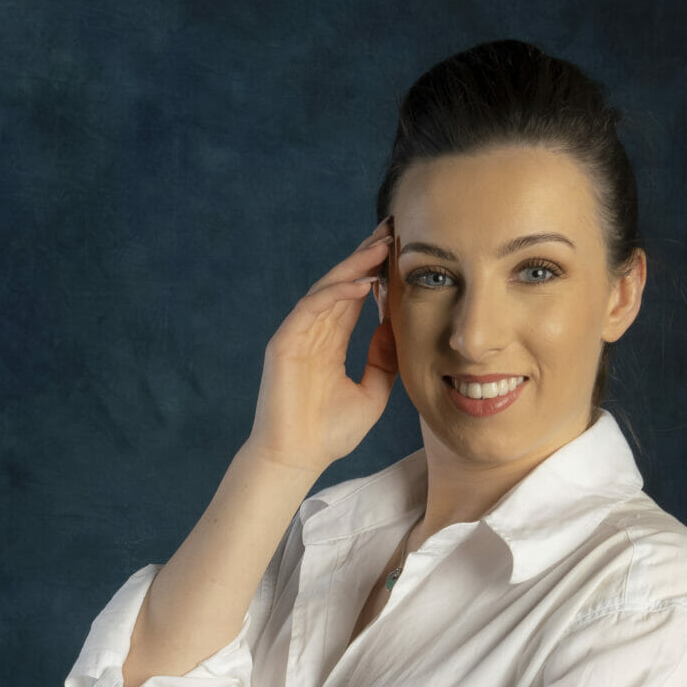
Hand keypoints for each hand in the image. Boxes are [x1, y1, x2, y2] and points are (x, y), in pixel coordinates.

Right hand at [247, 216, 398, 472]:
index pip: (355, 298)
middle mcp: (312, 333)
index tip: (403, 251)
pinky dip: (334, 293)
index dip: (377, 273)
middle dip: (367, 256)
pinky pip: (311, 309)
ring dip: (354, 266)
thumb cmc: (329, 434)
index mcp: (329, 343)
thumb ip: (383, 361)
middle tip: (394, 228)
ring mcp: (296, 336)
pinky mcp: (284, 343)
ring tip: (382, 245)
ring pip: (328, 290)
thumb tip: (395, 328)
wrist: (297, 458)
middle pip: (342, 284)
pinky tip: (361, 281)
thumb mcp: (373, 393)